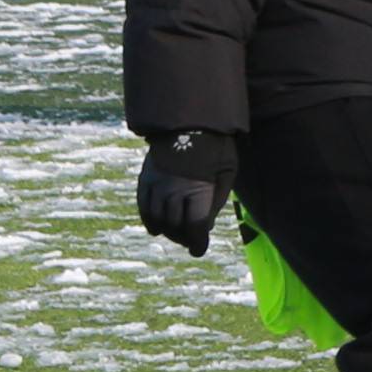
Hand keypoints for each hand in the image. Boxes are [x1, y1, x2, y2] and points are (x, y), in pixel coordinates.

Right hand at [134, 134, 235, 257]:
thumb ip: (217, 200)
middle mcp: (174, 190)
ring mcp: (157, 185)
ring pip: (157, 219)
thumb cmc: (215, 147)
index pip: (195, 226)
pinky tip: (156, 227)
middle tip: (191, 241)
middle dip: (184, 238)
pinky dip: (149, 220)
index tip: (198, 250)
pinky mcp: (146, 178)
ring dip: (167, 231)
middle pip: (175, 226)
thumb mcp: (227, 172)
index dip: (197, 242)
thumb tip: (206, 226)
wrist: (189, 120)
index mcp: (198, 190)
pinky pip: (143, 206)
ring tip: (176, 234)